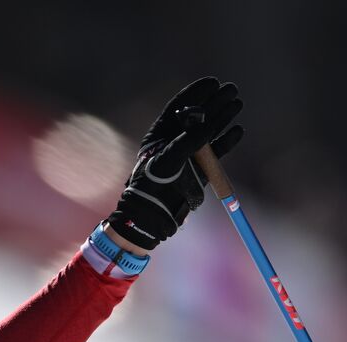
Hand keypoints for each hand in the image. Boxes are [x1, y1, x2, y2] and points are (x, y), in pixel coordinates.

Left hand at [106, 77, 243, 250]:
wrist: (154, 212)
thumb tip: (205, 123)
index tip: (212, 82)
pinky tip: (237, 130)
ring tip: (237, 102)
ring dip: (224, 116)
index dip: (196, 93)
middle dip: (214, 101)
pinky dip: (228, 141)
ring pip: (210, 130)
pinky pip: (217, 151)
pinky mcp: (201, 168)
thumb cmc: (152, 184)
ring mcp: (190, 153)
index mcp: (161, 134)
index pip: (180, 107)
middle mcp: (176, 140)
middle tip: (231, 89)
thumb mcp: (167, 159)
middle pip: (199, 115)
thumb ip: (186, 140)